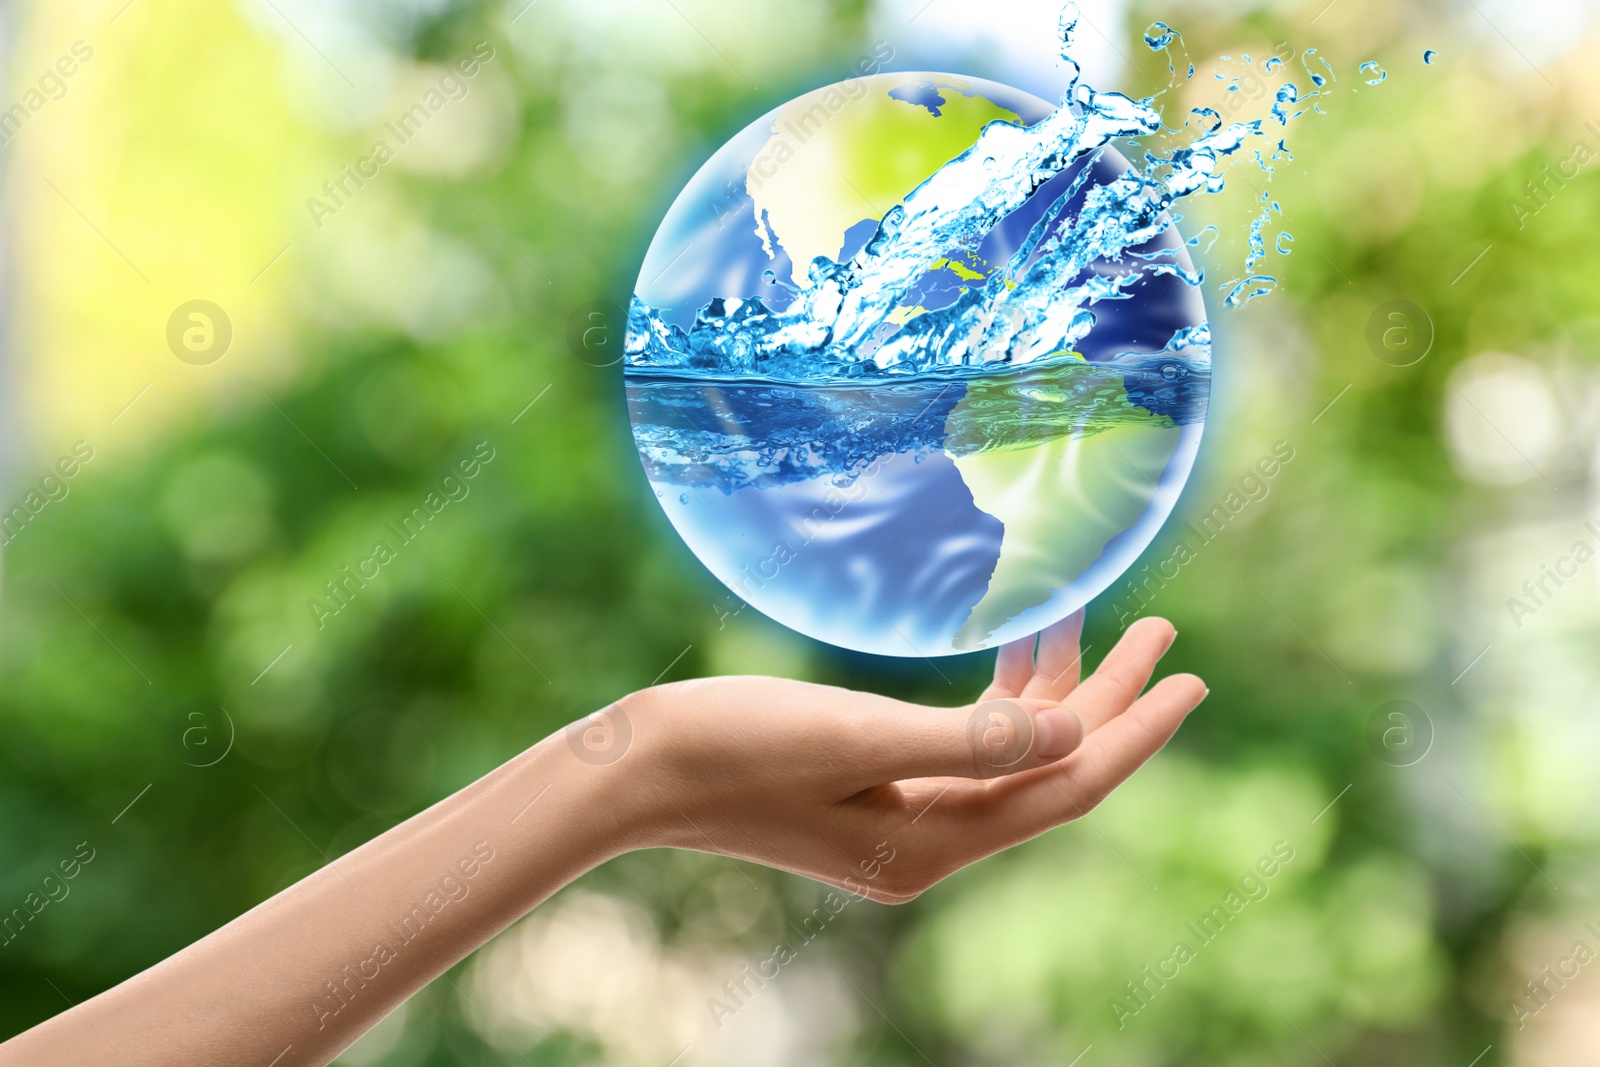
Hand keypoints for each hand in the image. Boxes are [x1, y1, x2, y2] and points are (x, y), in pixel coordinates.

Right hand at [614, 614, 1205, 902]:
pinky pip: (964, 747)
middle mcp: (927, 844)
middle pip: (1047, 773)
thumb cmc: (735, 745)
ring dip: (1052, 695)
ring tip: (1097, 624)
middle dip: (1108, 704)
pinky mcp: (871, 790)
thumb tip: (1072, 732)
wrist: (635, 766)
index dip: (1134, 733)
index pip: (1065, 787)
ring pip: (1008, 756)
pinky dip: (995, 700)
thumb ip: (972, 741)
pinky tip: (1012, 652)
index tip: (1189, 677)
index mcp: (932, 844)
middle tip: (1166, 635)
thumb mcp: (860, 738)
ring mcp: (899, 820)